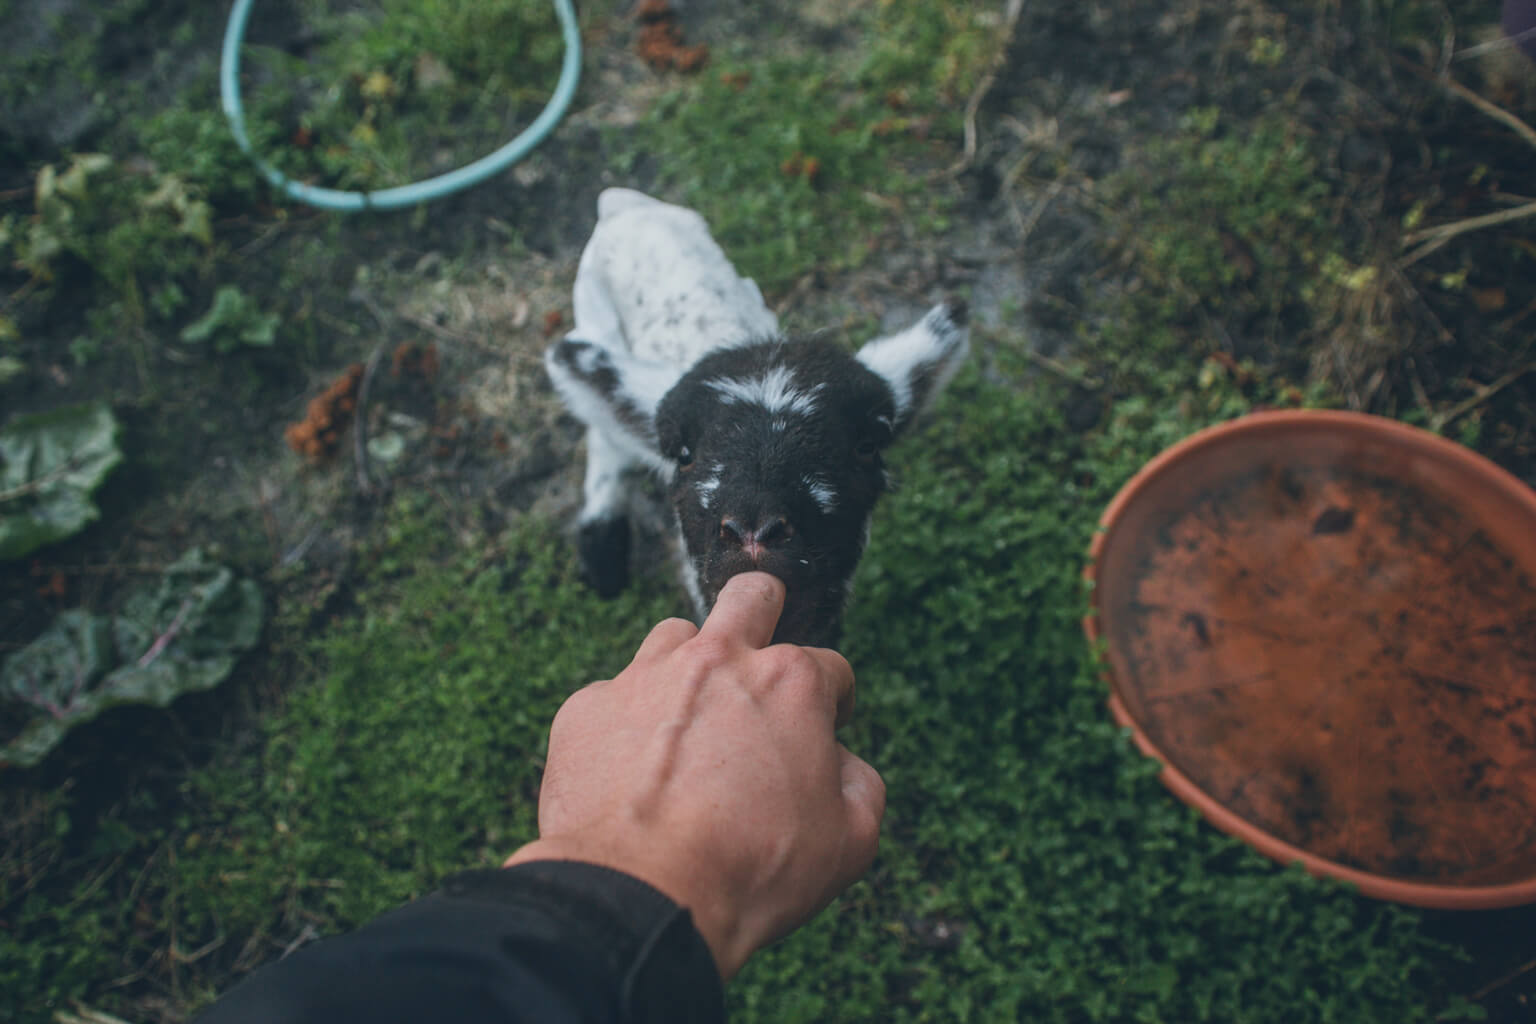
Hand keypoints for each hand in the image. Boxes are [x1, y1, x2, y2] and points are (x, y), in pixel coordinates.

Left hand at [505, 572, 884, 978]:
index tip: (821, 734)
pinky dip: (627, 726)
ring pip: (674, 637)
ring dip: (688, 670)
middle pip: (751, 597)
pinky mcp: (587, 707)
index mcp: (789, 682)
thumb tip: (840, 764)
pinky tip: (630, 775)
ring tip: (688, 728)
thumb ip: (860, 785)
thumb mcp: (849, 841)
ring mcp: (645, 677)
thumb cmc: (750, 870)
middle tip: (758, 663)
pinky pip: (613, 698)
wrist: (640, 898)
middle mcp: (716, 660)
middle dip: (764, 613)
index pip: (829, 668)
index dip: (832, 704)